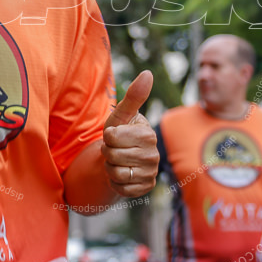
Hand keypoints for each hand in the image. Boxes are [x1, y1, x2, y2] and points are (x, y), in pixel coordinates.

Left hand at [101, 71, 158, 197]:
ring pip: (117, 173)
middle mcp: (154, 155)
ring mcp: (151, 173)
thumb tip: (148, 72)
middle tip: (114, 148)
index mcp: (148, 134)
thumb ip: (134, 95)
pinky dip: (115, 183)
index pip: (112, 137)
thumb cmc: (120, 131)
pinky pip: (121, 189)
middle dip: (107, 152)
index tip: (114, 134)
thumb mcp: (122, 114)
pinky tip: (121, 174)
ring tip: (117, 161)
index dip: (107, 136)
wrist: (119, 157)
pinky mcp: (145, 189)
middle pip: (113, 156)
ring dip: (110, 167)